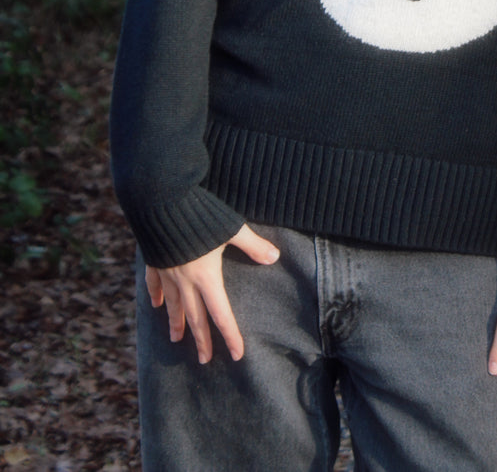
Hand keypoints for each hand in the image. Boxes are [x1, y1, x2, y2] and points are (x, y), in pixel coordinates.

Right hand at [144, 223, 279, 364]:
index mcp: (206, 277)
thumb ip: (253, 245)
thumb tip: (275, 257)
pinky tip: (156, 306)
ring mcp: (167, 273)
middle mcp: (185, 281)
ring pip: (173, 305)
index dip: (230, 335)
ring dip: (177, 323)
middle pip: (196, 317)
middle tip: (205, 360)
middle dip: (202, 340)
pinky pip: (154, 285)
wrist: (161, 202)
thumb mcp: (231, 229)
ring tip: (177, 339)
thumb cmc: (200, 215)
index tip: (237, 355)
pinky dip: (156, 297)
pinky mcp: (155, 261)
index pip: (221, 314)